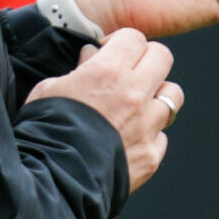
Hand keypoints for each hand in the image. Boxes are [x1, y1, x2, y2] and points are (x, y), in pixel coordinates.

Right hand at [26, 28, 182, 191]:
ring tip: (137, 105)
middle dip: (147, 59)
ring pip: (173, 95)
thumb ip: (78, 69)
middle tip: (130, 71)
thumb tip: (92, 56)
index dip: (121, 42)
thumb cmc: (45, 131)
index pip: (134, 37)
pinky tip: (129, 139)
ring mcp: (148, 127)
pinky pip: (162, 135)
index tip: (109, 52)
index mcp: (109, 72)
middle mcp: (135, 95)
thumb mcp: (49, 89)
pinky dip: (150, 134)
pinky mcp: (152, 156)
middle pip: (163, 57)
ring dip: (157, 95)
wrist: (53, 181)